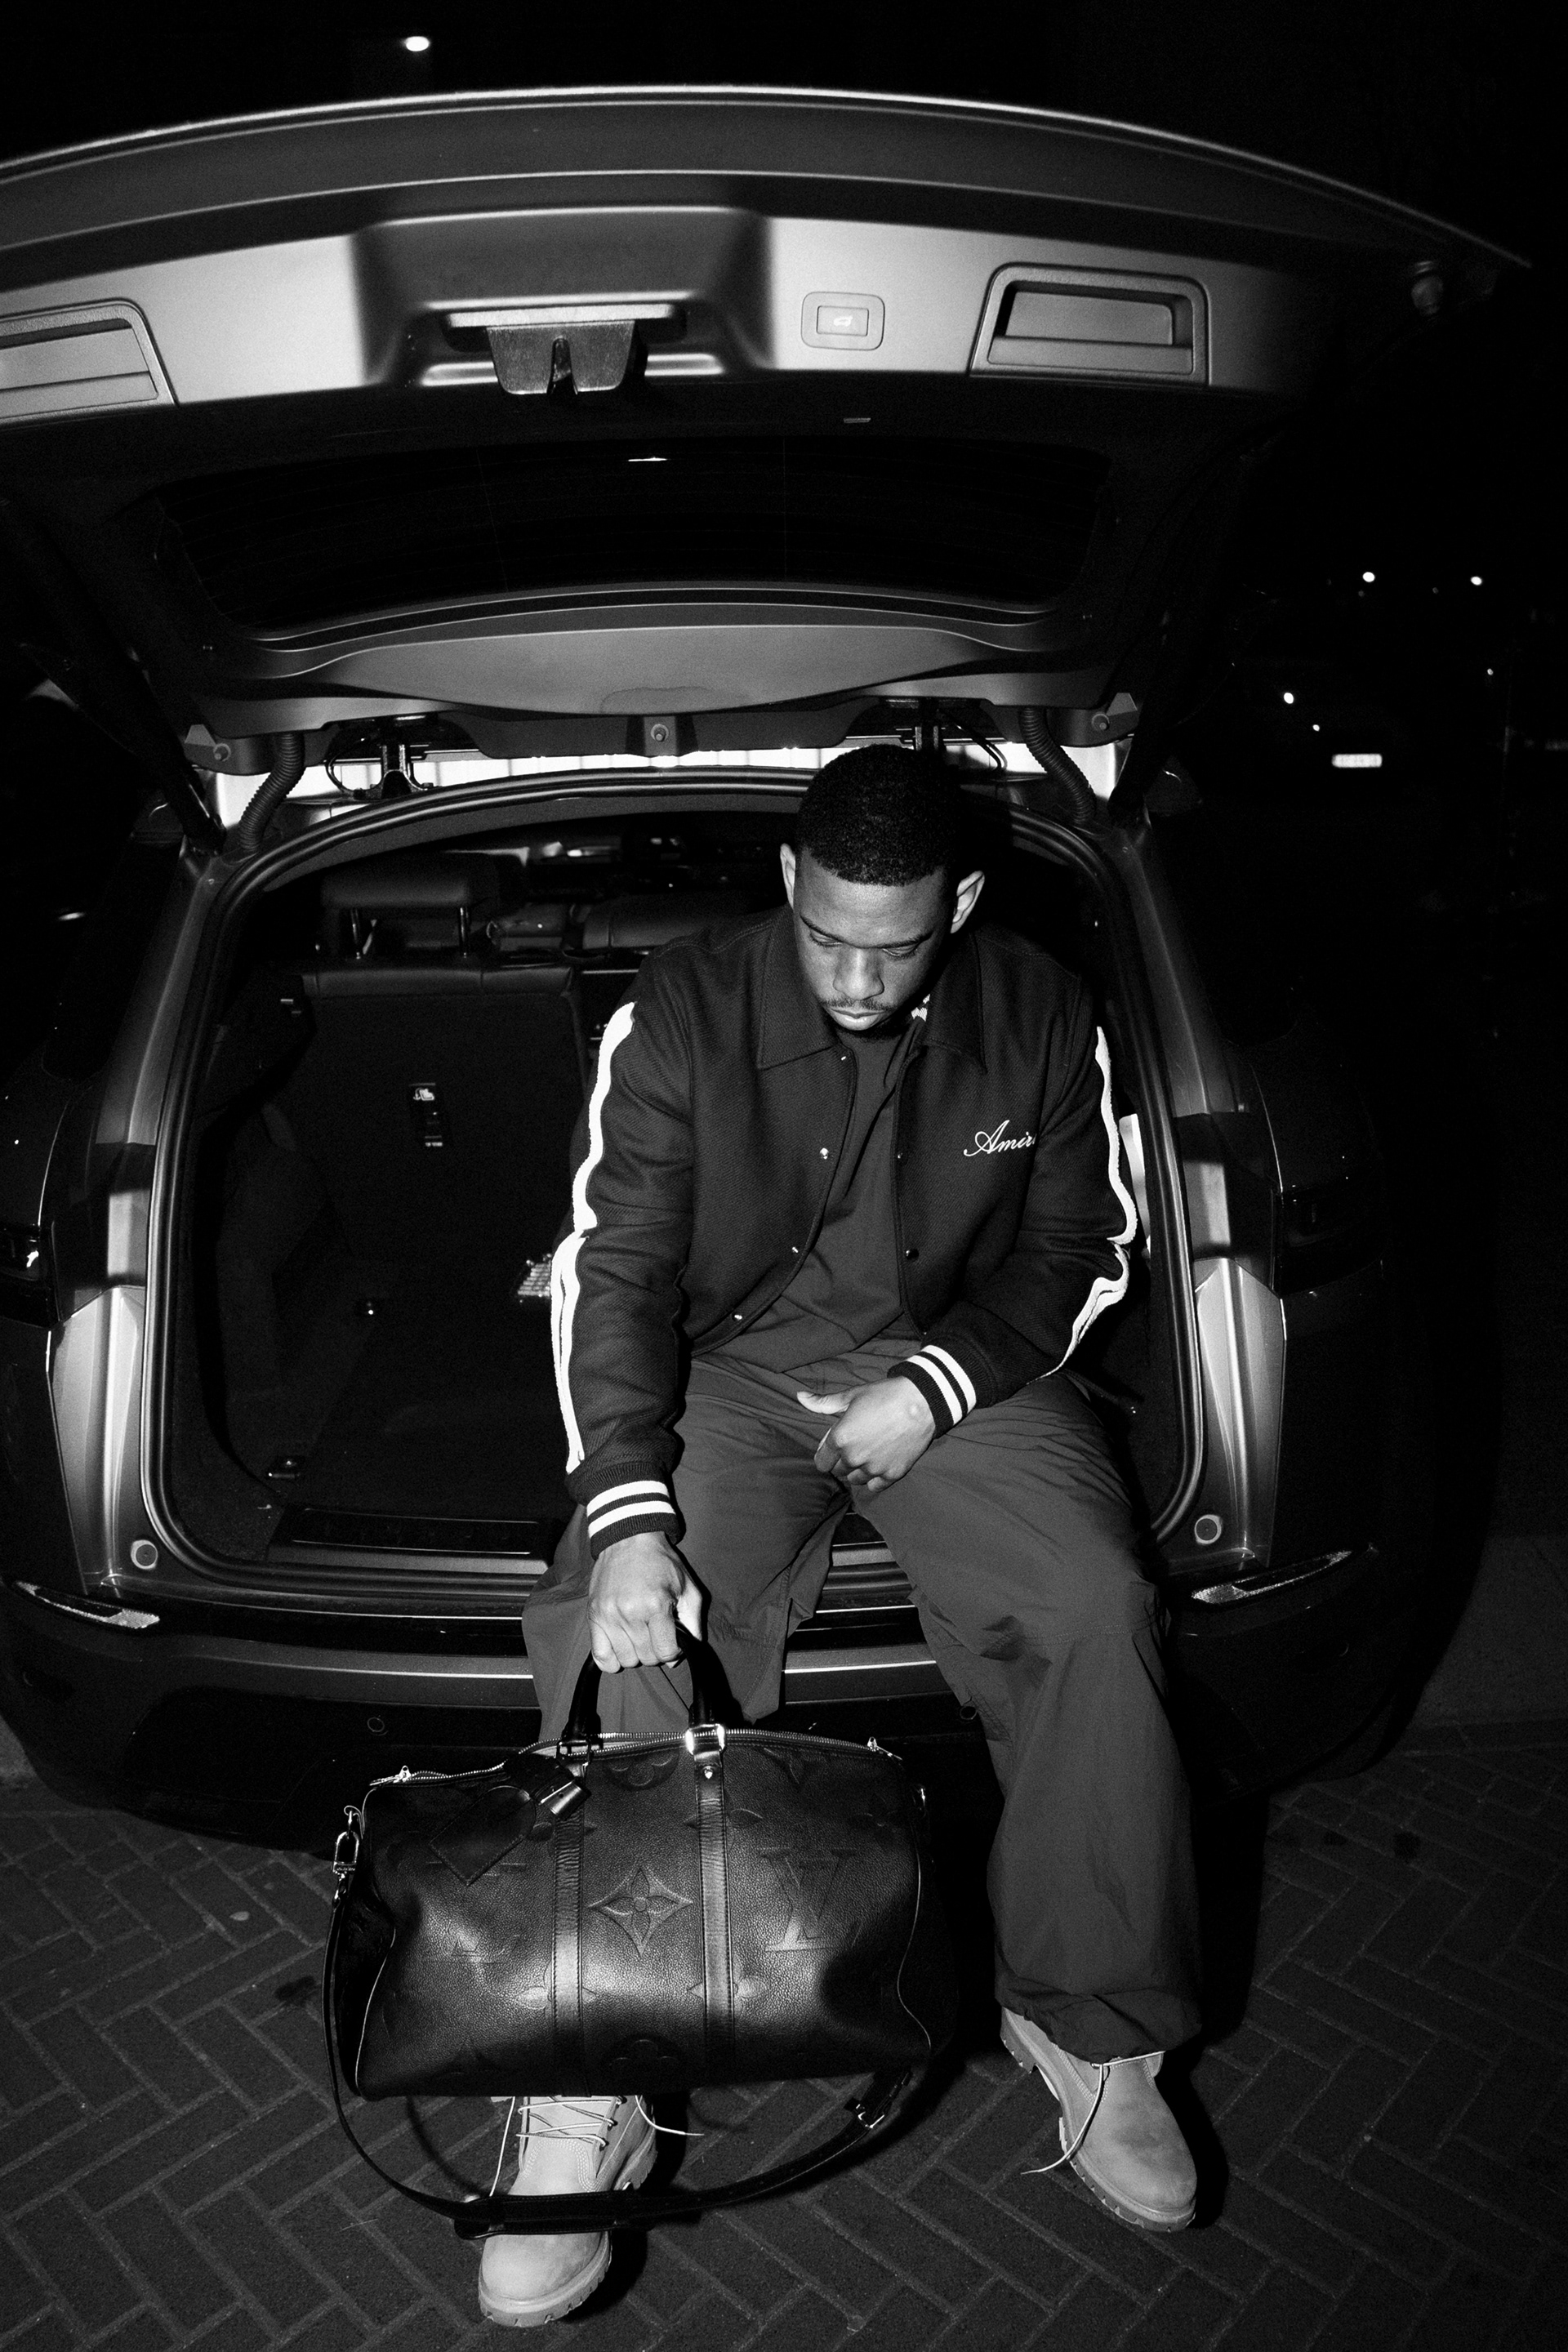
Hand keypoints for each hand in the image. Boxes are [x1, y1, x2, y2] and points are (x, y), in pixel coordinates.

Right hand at [589, 1531, 704, 1672]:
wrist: (629, 1539)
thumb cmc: (661, 1563)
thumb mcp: (688, 1587)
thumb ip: (693, 1621)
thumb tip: (687, 1649)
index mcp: (656, 1605)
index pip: (665, 1652)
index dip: (673, 1651)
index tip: (672, 1641)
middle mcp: (630, 1612)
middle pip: (646, 1658)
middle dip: (655, 1651)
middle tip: (656, 1633)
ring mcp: (609, 1615)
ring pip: (625, 1659)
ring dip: (636, 1653)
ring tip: (639, 1635)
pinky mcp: (593, 1616)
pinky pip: (600, 1656)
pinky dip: (612, 1659)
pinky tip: (621, 1647)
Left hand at [797, 1376, 935, 1495]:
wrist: (920, 1402)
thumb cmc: (884, 1395)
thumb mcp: (851, 1396)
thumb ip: (823, 1403)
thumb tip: (800, 1397)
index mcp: (840, 1439)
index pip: (821, 1462)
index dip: (826, 1454)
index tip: (836, 1447)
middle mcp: (854, 1457)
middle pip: (838, 1471)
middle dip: (842, 1460)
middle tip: (856, 1445)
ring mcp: (873, 1468)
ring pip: (855, 1479)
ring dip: (858, 1470)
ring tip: (869, 1453)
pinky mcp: (892, 1474)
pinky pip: (874, 1486)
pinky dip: (874, 1478)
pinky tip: (879, 1464)